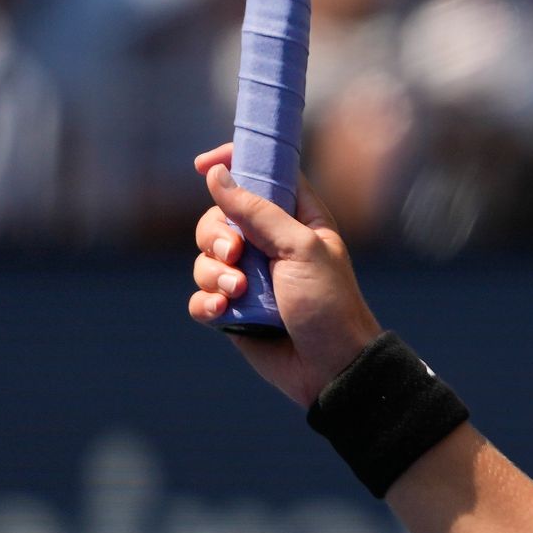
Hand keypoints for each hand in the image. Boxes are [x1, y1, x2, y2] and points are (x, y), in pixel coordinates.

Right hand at [186, 145, 385, 407]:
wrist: (331, 368)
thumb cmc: (329, 304)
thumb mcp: (300, 248)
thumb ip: (258, 211)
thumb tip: (217, 173)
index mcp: (296, 219)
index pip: (262, 175)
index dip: (233, 163)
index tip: (205, 164)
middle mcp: (270, 243)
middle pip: (220, 217)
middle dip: (216, 233)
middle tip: (234, 253)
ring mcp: (251, 277)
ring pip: (205, 258)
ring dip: (214, 273)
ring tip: (239, 291)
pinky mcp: (234, 310)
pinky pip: (201, 296)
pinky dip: (207, 302)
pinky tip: (223, 311)